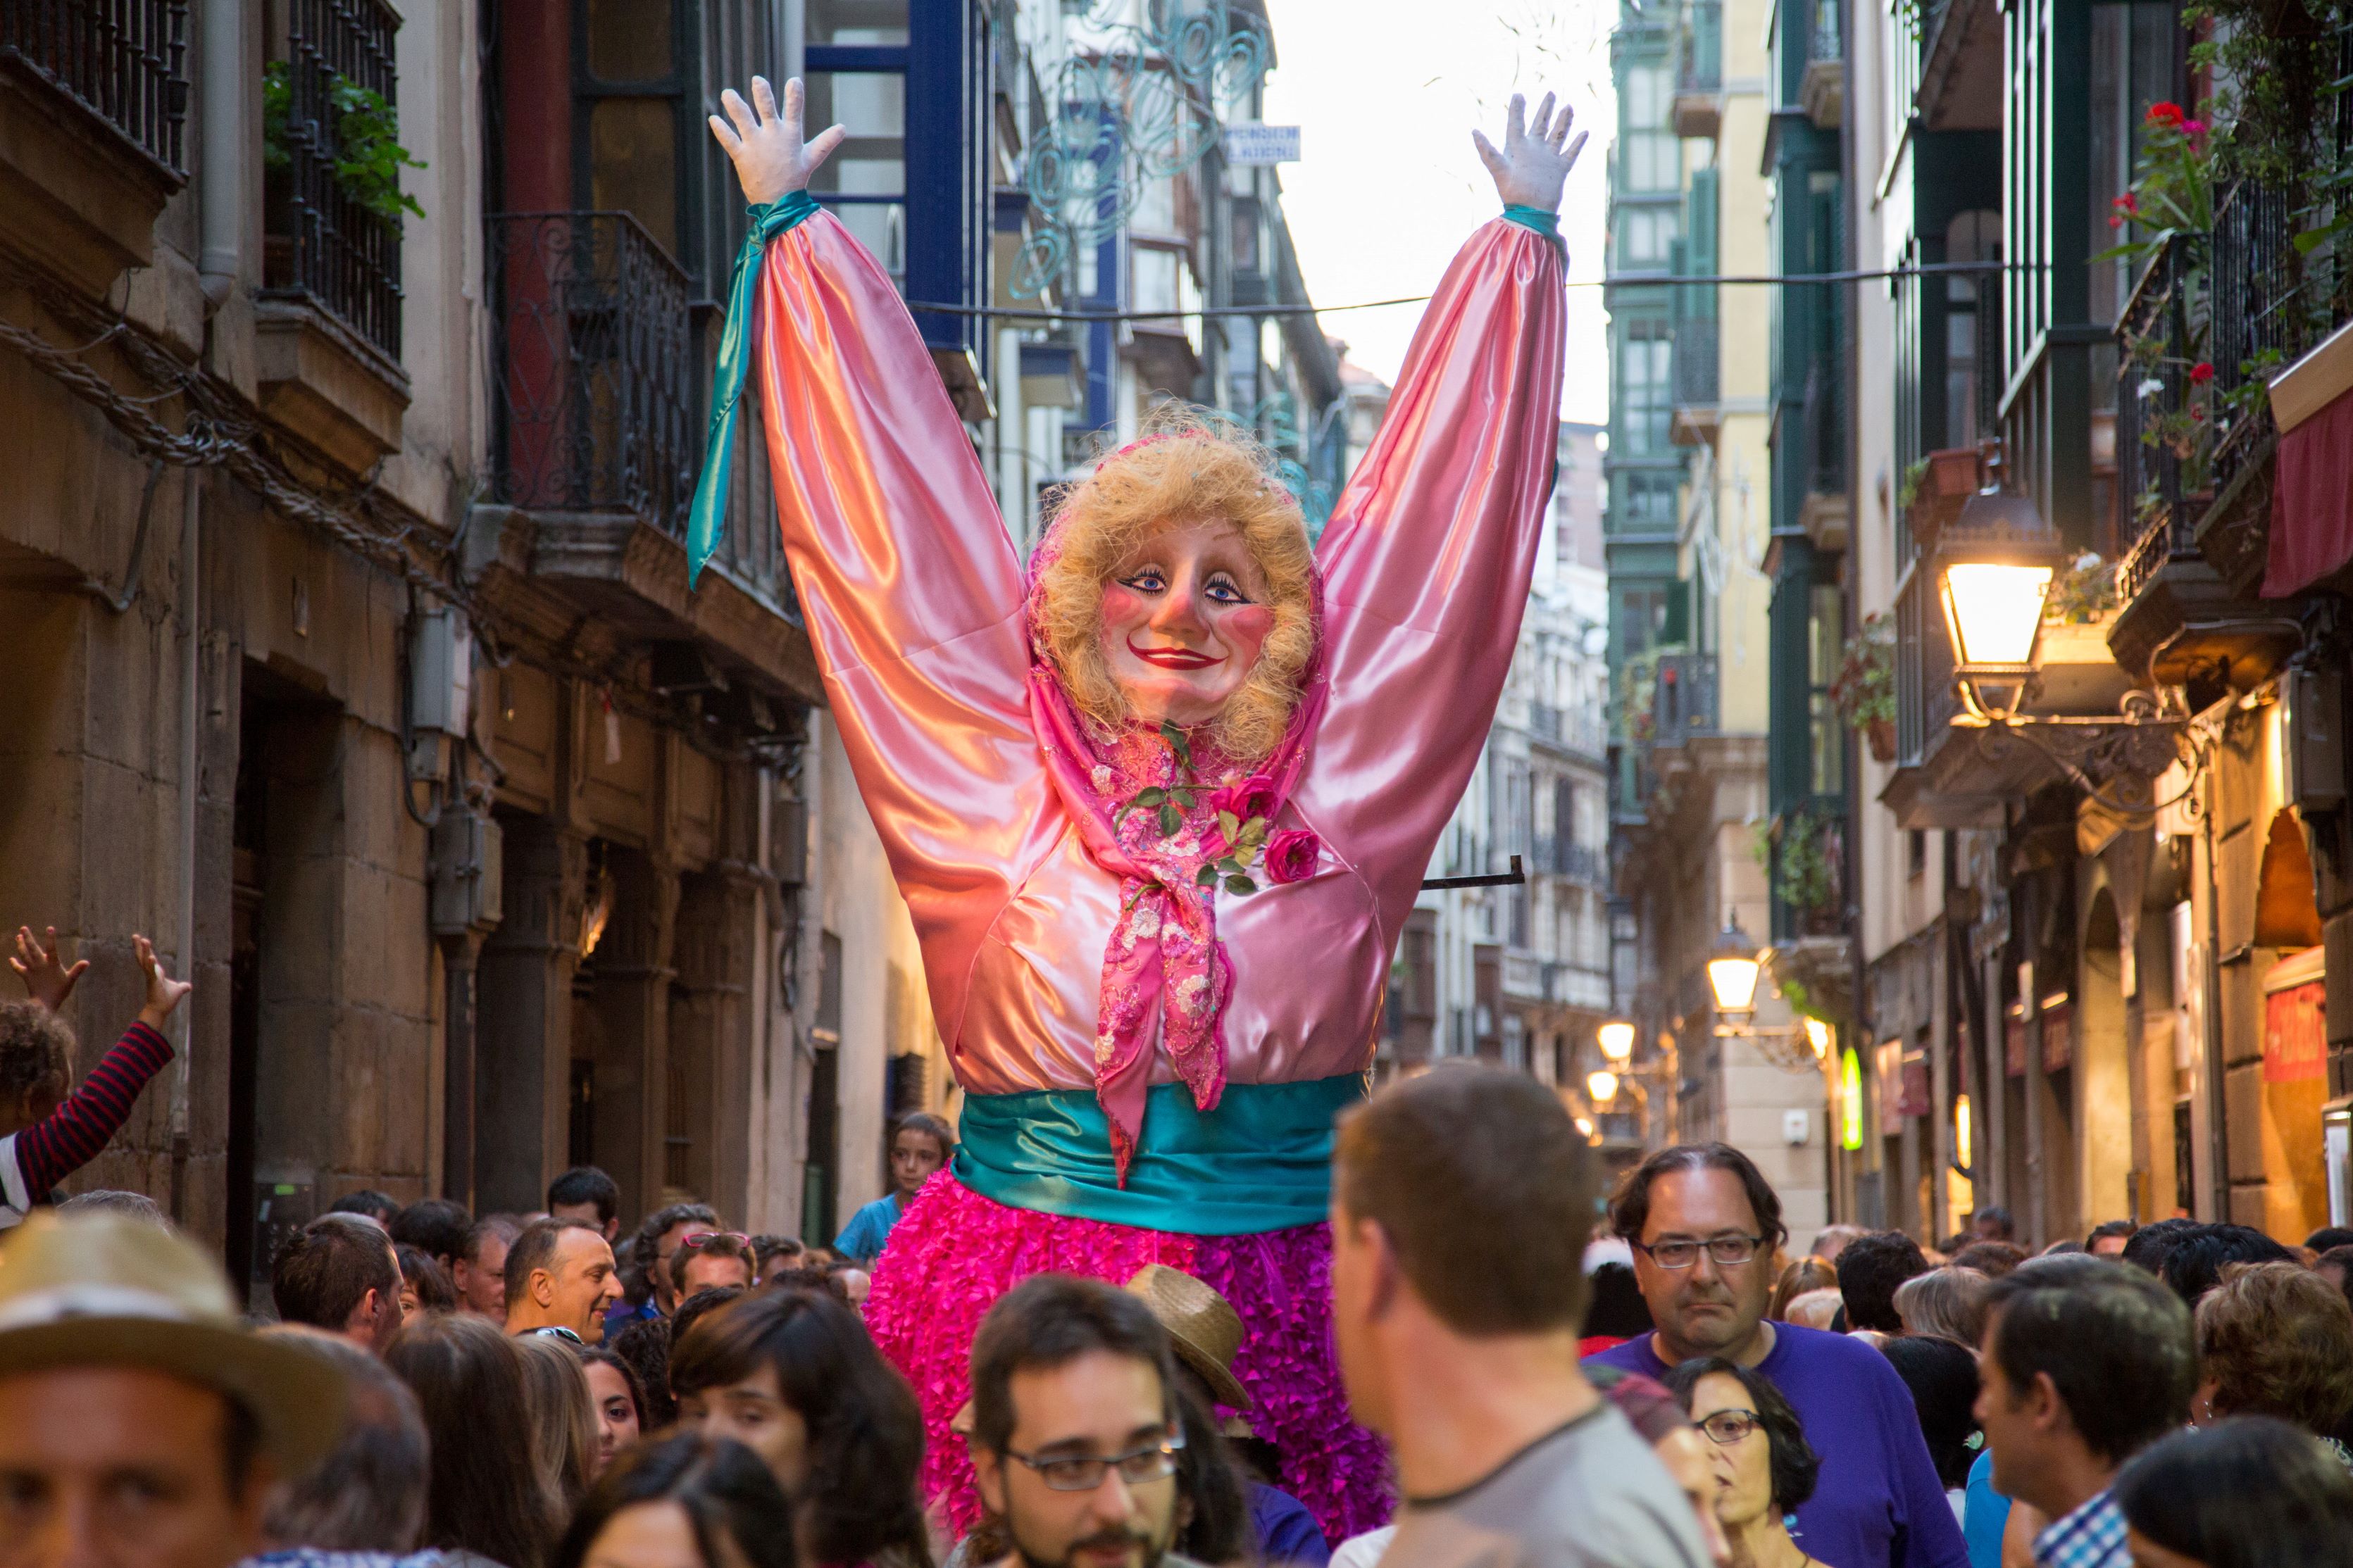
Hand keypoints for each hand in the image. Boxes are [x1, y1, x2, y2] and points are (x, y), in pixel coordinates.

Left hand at [11, 926, 87, 1012]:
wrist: (44, 1004)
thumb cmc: (59, 992)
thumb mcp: (70, 981)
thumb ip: (77, 970)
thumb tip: (87, 962)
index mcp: (52, 964)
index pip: (52, 949)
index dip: (51, 939)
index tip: (50, 928)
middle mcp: (40, 965)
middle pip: (32, 949)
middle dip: (28, 938)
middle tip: (23, 928)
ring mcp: (31, 970)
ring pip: (24, 955)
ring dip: (20, 946)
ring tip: (18, 937)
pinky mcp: (26, 976)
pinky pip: (18, 968)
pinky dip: (14, 963)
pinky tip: (11, 959)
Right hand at [134, 934, 191, 1028]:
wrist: (160, 1011)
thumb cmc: (166, 1001)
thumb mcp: (177, 991)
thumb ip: (182, 987)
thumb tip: (188, 986)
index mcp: (156, 972)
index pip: (150, 957)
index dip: (146, 949)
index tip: (142, 939)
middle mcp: (152, 973)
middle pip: (143, 956)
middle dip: (139, 946)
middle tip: (135, 935)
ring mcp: (151, 977)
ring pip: (145, 961)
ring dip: (144, 950)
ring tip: (143, 939)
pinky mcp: (153, 982)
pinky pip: (151, 971)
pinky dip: (151, 964)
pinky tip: (151, 956)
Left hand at [708, 76, 845, 207]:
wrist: (779, 205)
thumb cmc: (795, 179)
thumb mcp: (811, 158)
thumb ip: (825, 141)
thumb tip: (843, 128)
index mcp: (790, 136)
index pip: (795, 111)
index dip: (795, 95)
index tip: (794, 81)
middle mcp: (772, 138)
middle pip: (767, 110)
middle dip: (763, 95)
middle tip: (758, 80)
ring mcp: (756, 146)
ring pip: (743, 121)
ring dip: (735, 106)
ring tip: (727, 93)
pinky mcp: (742, 157)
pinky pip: (729, 140)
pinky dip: (721, 130)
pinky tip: (713, 118)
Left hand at [1473, 91, 1587, 213]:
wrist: (1531, 214)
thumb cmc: (1513, 193)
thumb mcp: (1498, 169)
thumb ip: (1486, 150)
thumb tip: (1473, 130)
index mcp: (1518, 149)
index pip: (1517, 124)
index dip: (1517, 109)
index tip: (1518, 94)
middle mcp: (1534, 151)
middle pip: (1540, 125)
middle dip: (1545, 109)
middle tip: (1550, 93)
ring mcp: (1548, 159)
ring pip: (1557, 135)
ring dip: (1563, 121)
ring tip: (1568, 106)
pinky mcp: (1560, 170)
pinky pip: (1571, 153)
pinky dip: (1578, 143)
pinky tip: (1585, 132)